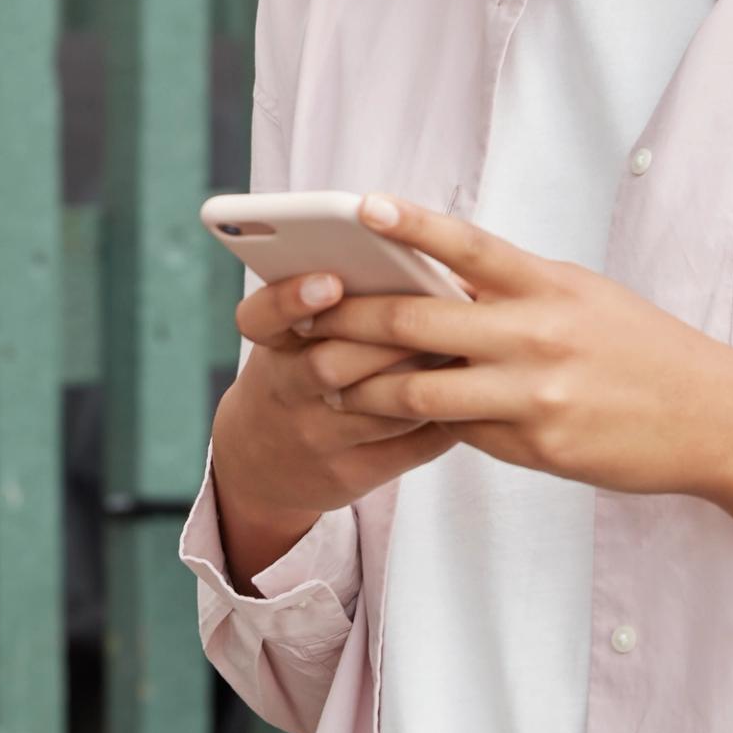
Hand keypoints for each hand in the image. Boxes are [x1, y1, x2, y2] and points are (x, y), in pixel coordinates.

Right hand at [205, 266, 463, 590]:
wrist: (263, 463)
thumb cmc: (298, 372)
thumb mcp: (293, 338)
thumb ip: (337, 303)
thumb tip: (414, 258)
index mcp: (271, 346)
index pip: (262, 318)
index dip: (291, 299)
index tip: (330, 281)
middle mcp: (285, 392)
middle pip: (331, 365)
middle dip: (387, 337)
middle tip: (436, 310)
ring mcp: (316, 438)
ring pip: (378, 408)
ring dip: (425, 376)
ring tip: (466, 345)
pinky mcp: (349, 474)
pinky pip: (407, 446)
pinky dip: (443, 417)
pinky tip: (470, 392)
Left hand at [303, 194, 732, 593]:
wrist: (714, 418)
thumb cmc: (642, 350)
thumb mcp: (584, 298)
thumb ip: (516, 290)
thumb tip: (444, 283)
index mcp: (549, 283)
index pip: (469, 243)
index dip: (412, 222)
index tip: (361, 204)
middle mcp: (538, 332)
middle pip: (420, 319)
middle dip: (352, 319)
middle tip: (304, 316)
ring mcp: (535, 392)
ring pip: (422, 387)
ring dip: (365, 384)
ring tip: (324, 381)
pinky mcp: (537, 445)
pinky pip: (460, 431)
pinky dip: (421, 423)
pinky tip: (389, 420)